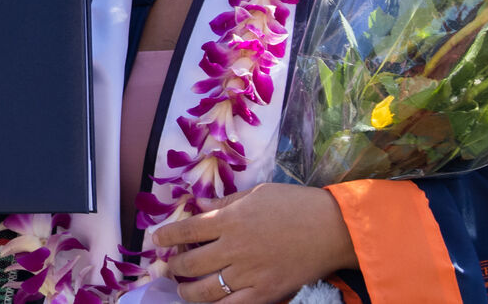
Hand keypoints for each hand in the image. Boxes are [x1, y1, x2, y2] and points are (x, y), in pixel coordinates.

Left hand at [152, 183, 354, 302]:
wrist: (331, 229)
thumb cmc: (296, 204)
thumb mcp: (258, 193)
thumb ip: (226, 201)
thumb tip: (198, 205)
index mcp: (229, 219)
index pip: (186, 230)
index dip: (166, 237)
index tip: (156, 240)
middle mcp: (233, 248)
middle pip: (189, 264)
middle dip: (172, 268)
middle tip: (165, 269)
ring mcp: (247, 274)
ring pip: (204, 291)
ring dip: (187, 292)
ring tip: (181, 291)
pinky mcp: (263, 293)